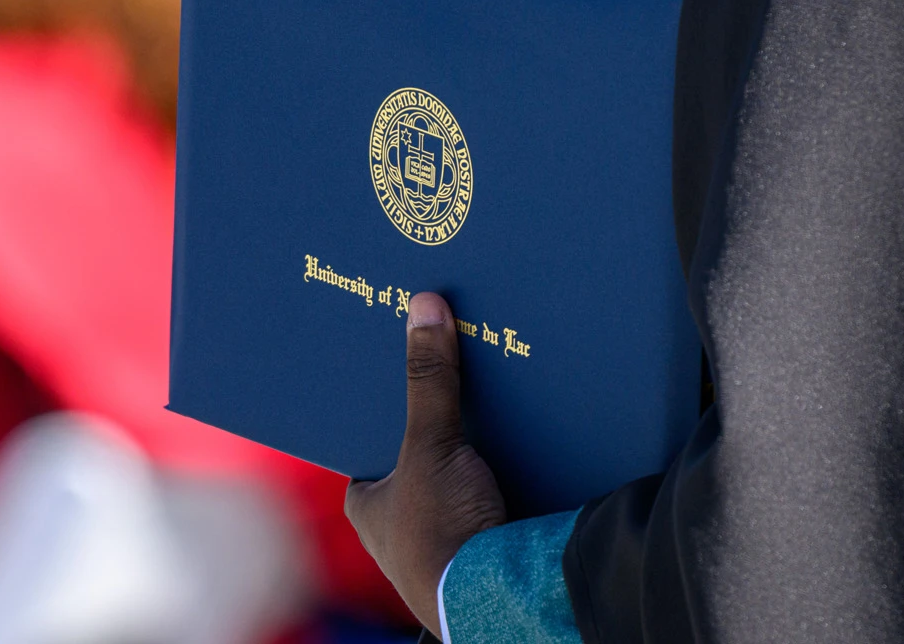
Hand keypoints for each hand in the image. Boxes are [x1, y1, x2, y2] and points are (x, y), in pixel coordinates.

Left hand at [344, 292, 507, 636]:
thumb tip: (424, 306)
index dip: (390, 402)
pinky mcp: (490, 539)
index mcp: (371, 505)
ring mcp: (448, 533)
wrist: (500, 597)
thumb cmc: (442, 533)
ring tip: (502, 381)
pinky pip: (498, 485)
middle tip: (459, 358)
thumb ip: (429, 380)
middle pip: (421, 450)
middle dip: (442, 415)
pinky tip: (532, 426)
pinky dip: (512, 461)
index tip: (407, 359)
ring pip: (462, 468)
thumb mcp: (430, 445)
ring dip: (482, 439)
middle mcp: (402, 523)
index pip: (373, 440)